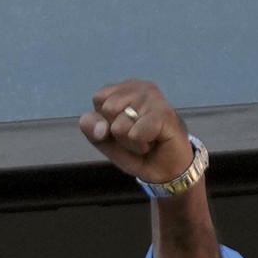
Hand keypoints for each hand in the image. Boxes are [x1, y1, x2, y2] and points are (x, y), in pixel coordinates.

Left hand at [76, 78, 195, 188]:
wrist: (166, 169)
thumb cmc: (136, 150)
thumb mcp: (105, 140)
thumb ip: (92, 127)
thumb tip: (100, 128)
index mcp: (125, 88)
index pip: (98, 99)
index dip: (105, 122)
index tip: (123, 129)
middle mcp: (140, 87)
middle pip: (107, 110)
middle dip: (117, 132)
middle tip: (137, 136)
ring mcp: (154, 98)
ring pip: (119, 126)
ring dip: (130, 142)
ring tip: (146, 139)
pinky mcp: (164, 113)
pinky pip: (135, 134)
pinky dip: (140, 146)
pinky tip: (154, 141)